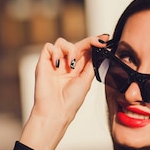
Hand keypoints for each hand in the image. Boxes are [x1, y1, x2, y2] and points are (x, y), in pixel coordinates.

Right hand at [19, 35, 108, 149]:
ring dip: (70, 50)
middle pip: (76, 43)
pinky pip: (48, 47)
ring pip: (62, 42)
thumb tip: (101, 52)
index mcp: (78, 68)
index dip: (95, 43)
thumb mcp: (86, 80)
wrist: (56, 111)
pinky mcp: (43, 63)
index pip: (86, 50)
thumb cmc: (70, 101)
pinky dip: (55, 53)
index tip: (106, 39)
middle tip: (100, 42)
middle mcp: (66, 63)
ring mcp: (55, 62)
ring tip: (70, 66)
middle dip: (89, 41)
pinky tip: (58, 66)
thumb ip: (92, 65)